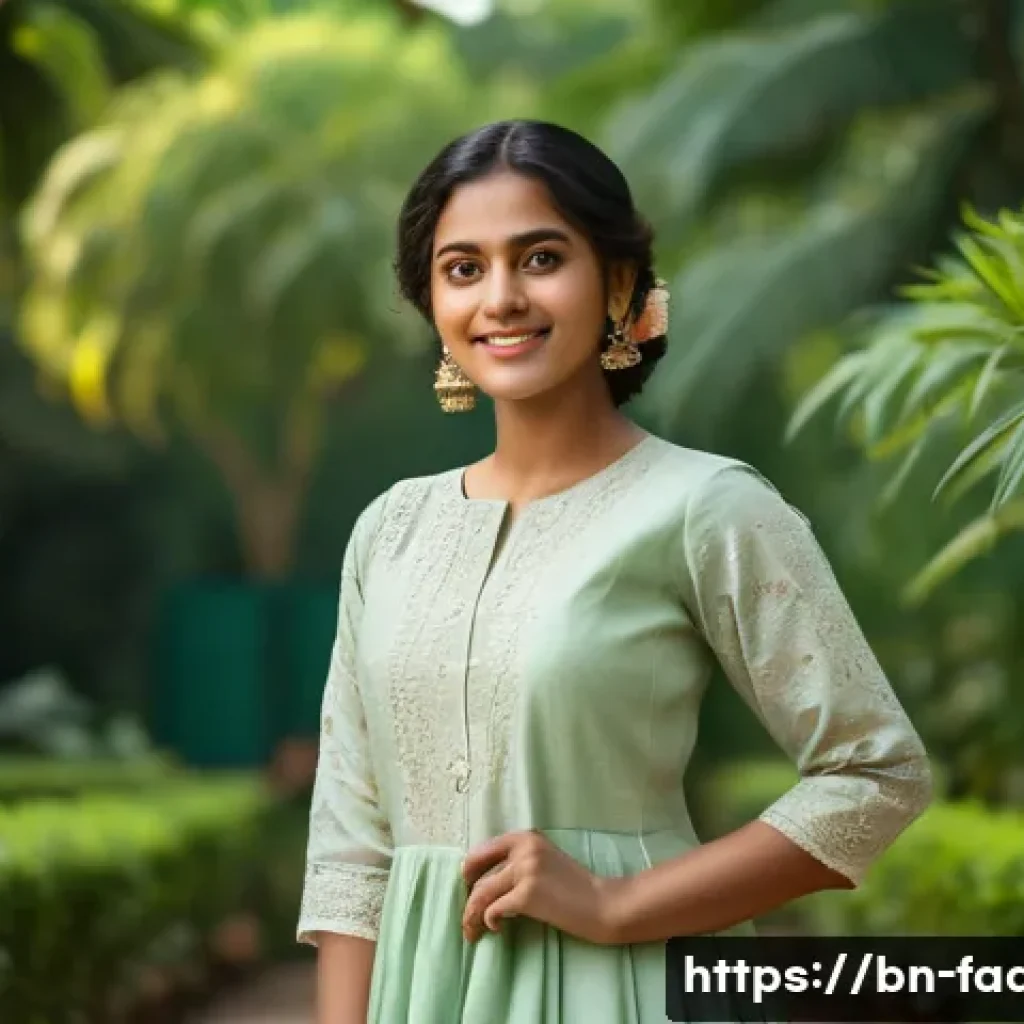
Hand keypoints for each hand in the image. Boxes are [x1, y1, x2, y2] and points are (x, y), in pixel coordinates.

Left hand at [460, 829, 626, 944]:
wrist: (601, 904)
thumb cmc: (574, 886)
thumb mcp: (544, 860)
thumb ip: (518, 861)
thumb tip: (483, 880)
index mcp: (526, 837)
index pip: (482, 851)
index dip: (469, 872)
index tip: (467, 888)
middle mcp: (523, 848)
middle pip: (478, 875)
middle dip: (467, 899)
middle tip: (467, 918)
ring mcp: (525, 870)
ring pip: (481, 893)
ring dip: (472, 915)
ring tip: (473, 931)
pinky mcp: (528, 894)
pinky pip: (494, 909)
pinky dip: (489, 921)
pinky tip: (496, 928)